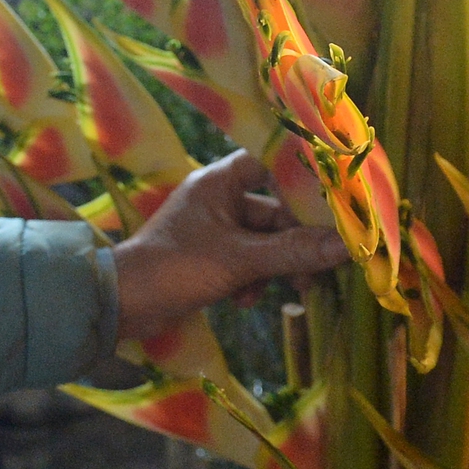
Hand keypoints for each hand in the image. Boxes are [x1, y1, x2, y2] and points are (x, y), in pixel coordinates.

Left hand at [113, 150, 347, 340]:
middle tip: (318, 270)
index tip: (335, 203)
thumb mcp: (239, 260)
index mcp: (220, 182)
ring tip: (290, 290)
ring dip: (277, 267)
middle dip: (296, 243)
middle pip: (276, 210)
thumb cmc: (175, 268)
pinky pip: (248, 261)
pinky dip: (253, 280)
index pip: (273, 162)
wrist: (122, 305)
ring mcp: (215, 229)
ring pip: (265, 241)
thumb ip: (292, 252)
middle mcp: (219, 198)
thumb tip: (347, 246)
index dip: (304, 180)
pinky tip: (244, 301)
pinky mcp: (211, 257)